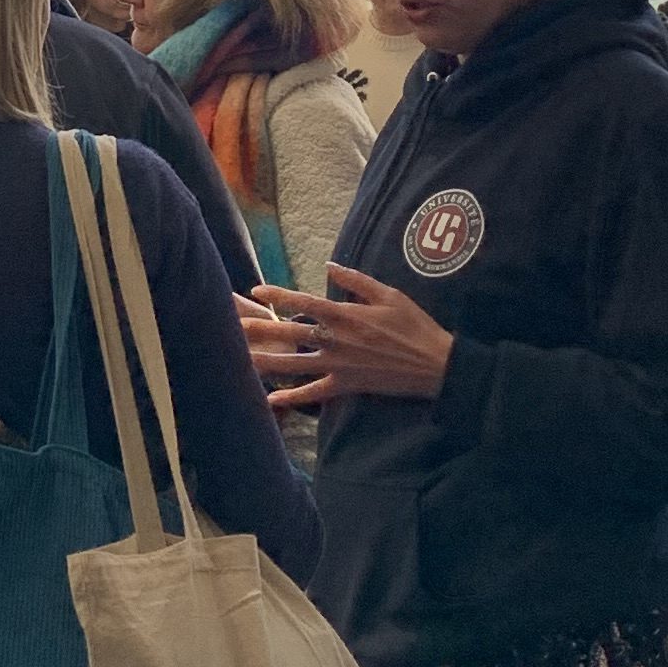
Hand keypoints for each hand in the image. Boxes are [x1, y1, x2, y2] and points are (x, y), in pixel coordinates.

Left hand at [254, 263, 457, 407]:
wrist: (435, 364)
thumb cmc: (414, 325)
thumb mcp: (389, 294)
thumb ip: (356, 281)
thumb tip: (329, 267)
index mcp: (345, 314)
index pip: (303, 303)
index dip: (278, 296)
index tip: (256, 291)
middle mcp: (336, 340)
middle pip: (289, 334)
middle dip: (259, 330)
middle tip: (232, 327)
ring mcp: (338, 365)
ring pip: (294, 364)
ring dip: (265, 362)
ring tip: (240, 360)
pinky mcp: (346, 385)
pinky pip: (314, 393)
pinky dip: (292, 398)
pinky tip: (270, 400)